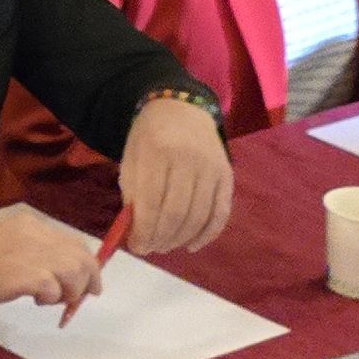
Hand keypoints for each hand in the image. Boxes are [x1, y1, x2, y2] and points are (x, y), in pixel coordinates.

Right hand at [0, 202, 103, 313]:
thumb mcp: (2, 248)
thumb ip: (29, 253)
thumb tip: (56, 275)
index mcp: (28, 224)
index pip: (72, 242)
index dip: (86, 265)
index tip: (89, 284)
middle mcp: (34, 234)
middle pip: (80, 257)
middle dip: (86, 281)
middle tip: (78, 300)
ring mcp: (30, 253)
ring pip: (74, 272)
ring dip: (68, 292)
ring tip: (50, 300)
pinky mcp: (24, 275)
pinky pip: (53, 289)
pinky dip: (50, 299)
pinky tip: (34, 300)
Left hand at [113, 93, 235, 256]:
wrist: (181, 110)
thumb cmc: (149, 139)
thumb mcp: (131, 160)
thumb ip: (132, 196)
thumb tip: (137, 235)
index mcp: (158, 152)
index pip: (150, 202)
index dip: (143, 231)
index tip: (136, 246)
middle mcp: (188, 159)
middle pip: (176, 213)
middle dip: (160, 238)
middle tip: (149, 248)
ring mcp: (212, 168)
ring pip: (198, 217)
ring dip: (180, 239)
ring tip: (165, 246)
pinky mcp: (227, 175)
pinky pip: (221, 213)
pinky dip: (207, 235)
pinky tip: (192, 246)